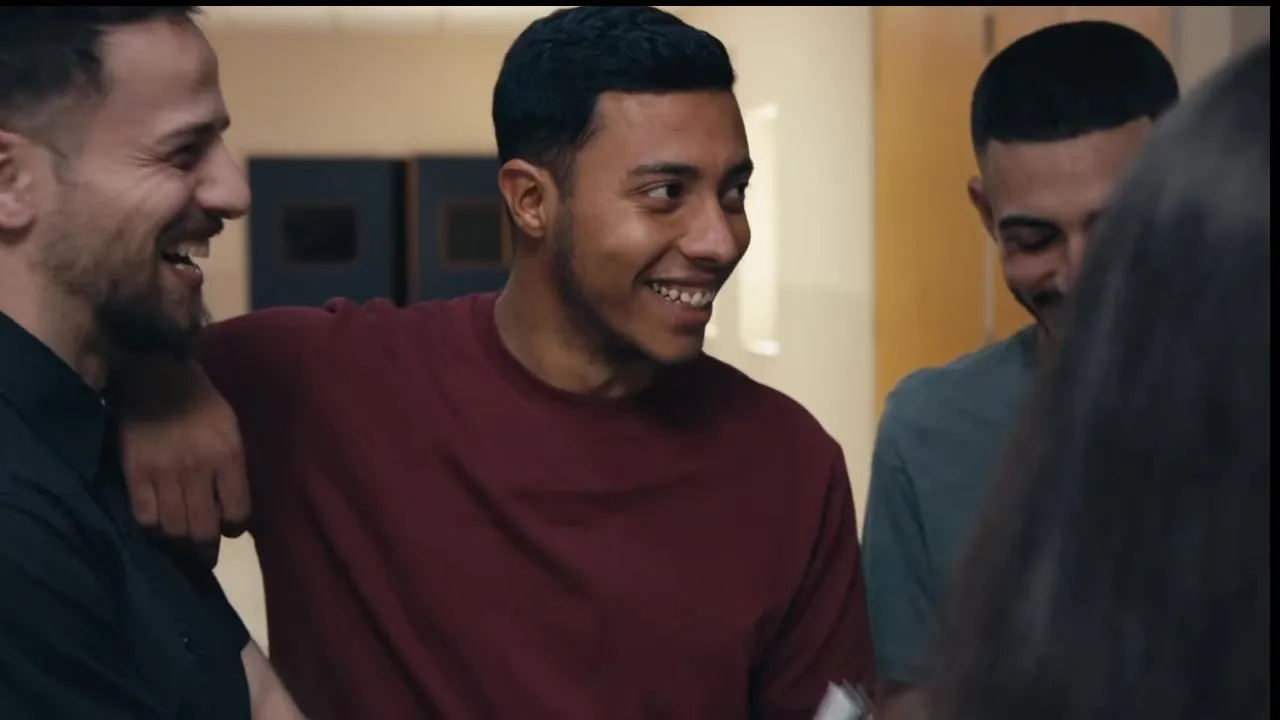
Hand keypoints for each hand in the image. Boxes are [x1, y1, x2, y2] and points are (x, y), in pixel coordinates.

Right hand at [116, 363, 251, 553]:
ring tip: (181, 547)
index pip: (238, 511)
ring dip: (179, 544)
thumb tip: (234, 505)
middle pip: (203, 528)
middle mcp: (198, 469)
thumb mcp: (231, 427)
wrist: (155, 375)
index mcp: (228, 455)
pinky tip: (157, 527)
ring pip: (173, 528)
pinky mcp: (135, 473)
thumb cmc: (201, 401)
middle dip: (206, 549)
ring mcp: (164, 473)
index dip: (235, 528)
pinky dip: (152, 529)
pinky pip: (144, 517)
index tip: (230, 529)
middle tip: (204, 555)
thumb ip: (233, 466)